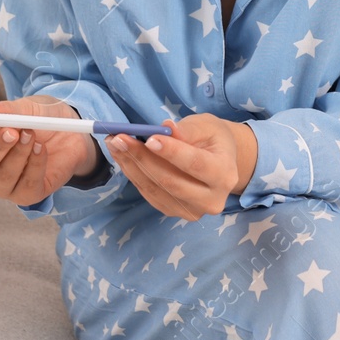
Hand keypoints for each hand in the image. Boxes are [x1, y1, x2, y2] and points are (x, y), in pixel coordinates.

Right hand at [0, 94, 99, 207]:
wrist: (71, 133)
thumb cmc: (40, 120)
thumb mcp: (27, 109)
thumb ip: (7, 109)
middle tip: (13, 131)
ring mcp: (5, 185)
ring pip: (3, 177)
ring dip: (19, 154)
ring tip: (33, 135)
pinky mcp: (27, 195)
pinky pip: (26, 185)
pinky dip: (35, 165)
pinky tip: (41, 149)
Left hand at [106, 112, 253, 220]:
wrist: (219, 161)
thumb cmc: (212, 139)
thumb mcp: (207, 126)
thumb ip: (188, 130)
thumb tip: (166, 129)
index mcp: (224, 174)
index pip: (195, 164)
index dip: (171, 152)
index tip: (149, 138)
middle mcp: (211, 199)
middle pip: (171, 181)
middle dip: (141, 158)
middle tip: (119, 138)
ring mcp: (192, 210)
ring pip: (155, 189)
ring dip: (131, 165)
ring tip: (114, 143)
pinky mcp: (175, 212)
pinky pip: (149, 194)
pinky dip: (133, 174)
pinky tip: (122, 157)